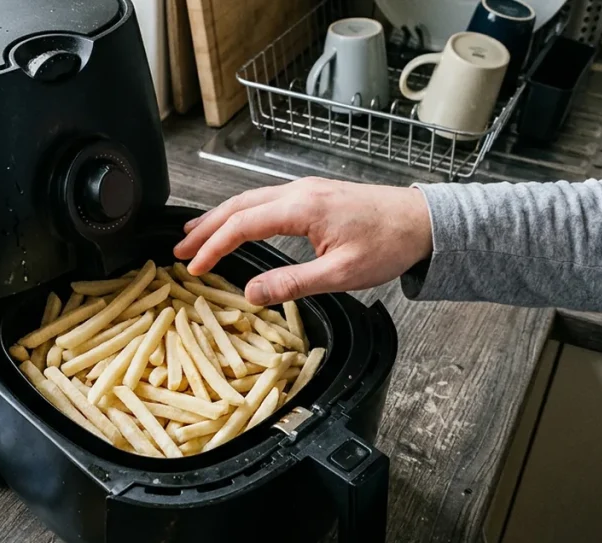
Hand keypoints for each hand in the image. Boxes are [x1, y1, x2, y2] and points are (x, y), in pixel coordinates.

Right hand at [173, 177, 432, 305]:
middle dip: (205, 227)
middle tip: (178, 248)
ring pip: (249, 199)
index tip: (193, 266)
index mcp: (301, 208)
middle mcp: (298, 192)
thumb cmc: (388, 245)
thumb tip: (250, 293)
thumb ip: (291, 283)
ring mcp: (305, 190)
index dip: (213, 247)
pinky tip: (236, 224)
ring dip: (219, 217)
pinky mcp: (314, 195)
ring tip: (194, 235)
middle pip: (238, 205)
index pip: (242, 225)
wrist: (423, 222)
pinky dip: (241, 212)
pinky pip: (265, 199)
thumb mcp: (340, 275)